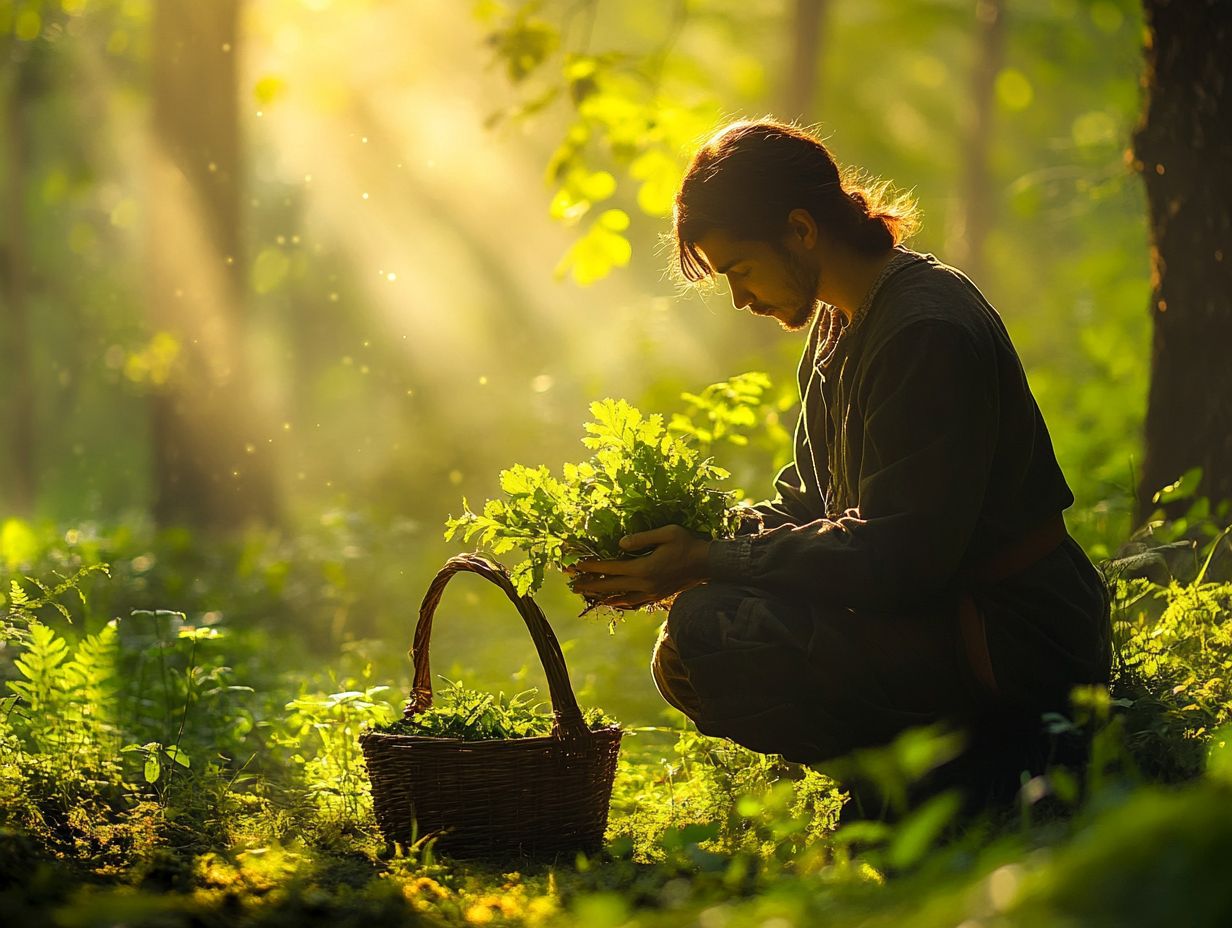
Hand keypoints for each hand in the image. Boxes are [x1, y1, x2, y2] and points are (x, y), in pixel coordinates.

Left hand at [567, 524, 710, 610]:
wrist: (708, 564)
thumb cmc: (688, 544)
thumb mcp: (666, 533)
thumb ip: (642, 538)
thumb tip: (619, 543)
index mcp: (644, 568)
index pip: (611, 568)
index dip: (592, 566)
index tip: (577, 565)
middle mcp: (644, 584)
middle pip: (610, 586)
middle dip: (589, 585)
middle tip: (571, 585)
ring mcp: (650, 593)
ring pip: (620, 597)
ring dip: (601, 595)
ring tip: (586, 594)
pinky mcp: (656, 596)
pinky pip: (633, 602)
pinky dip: (619, 602)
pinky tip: (612, 601)